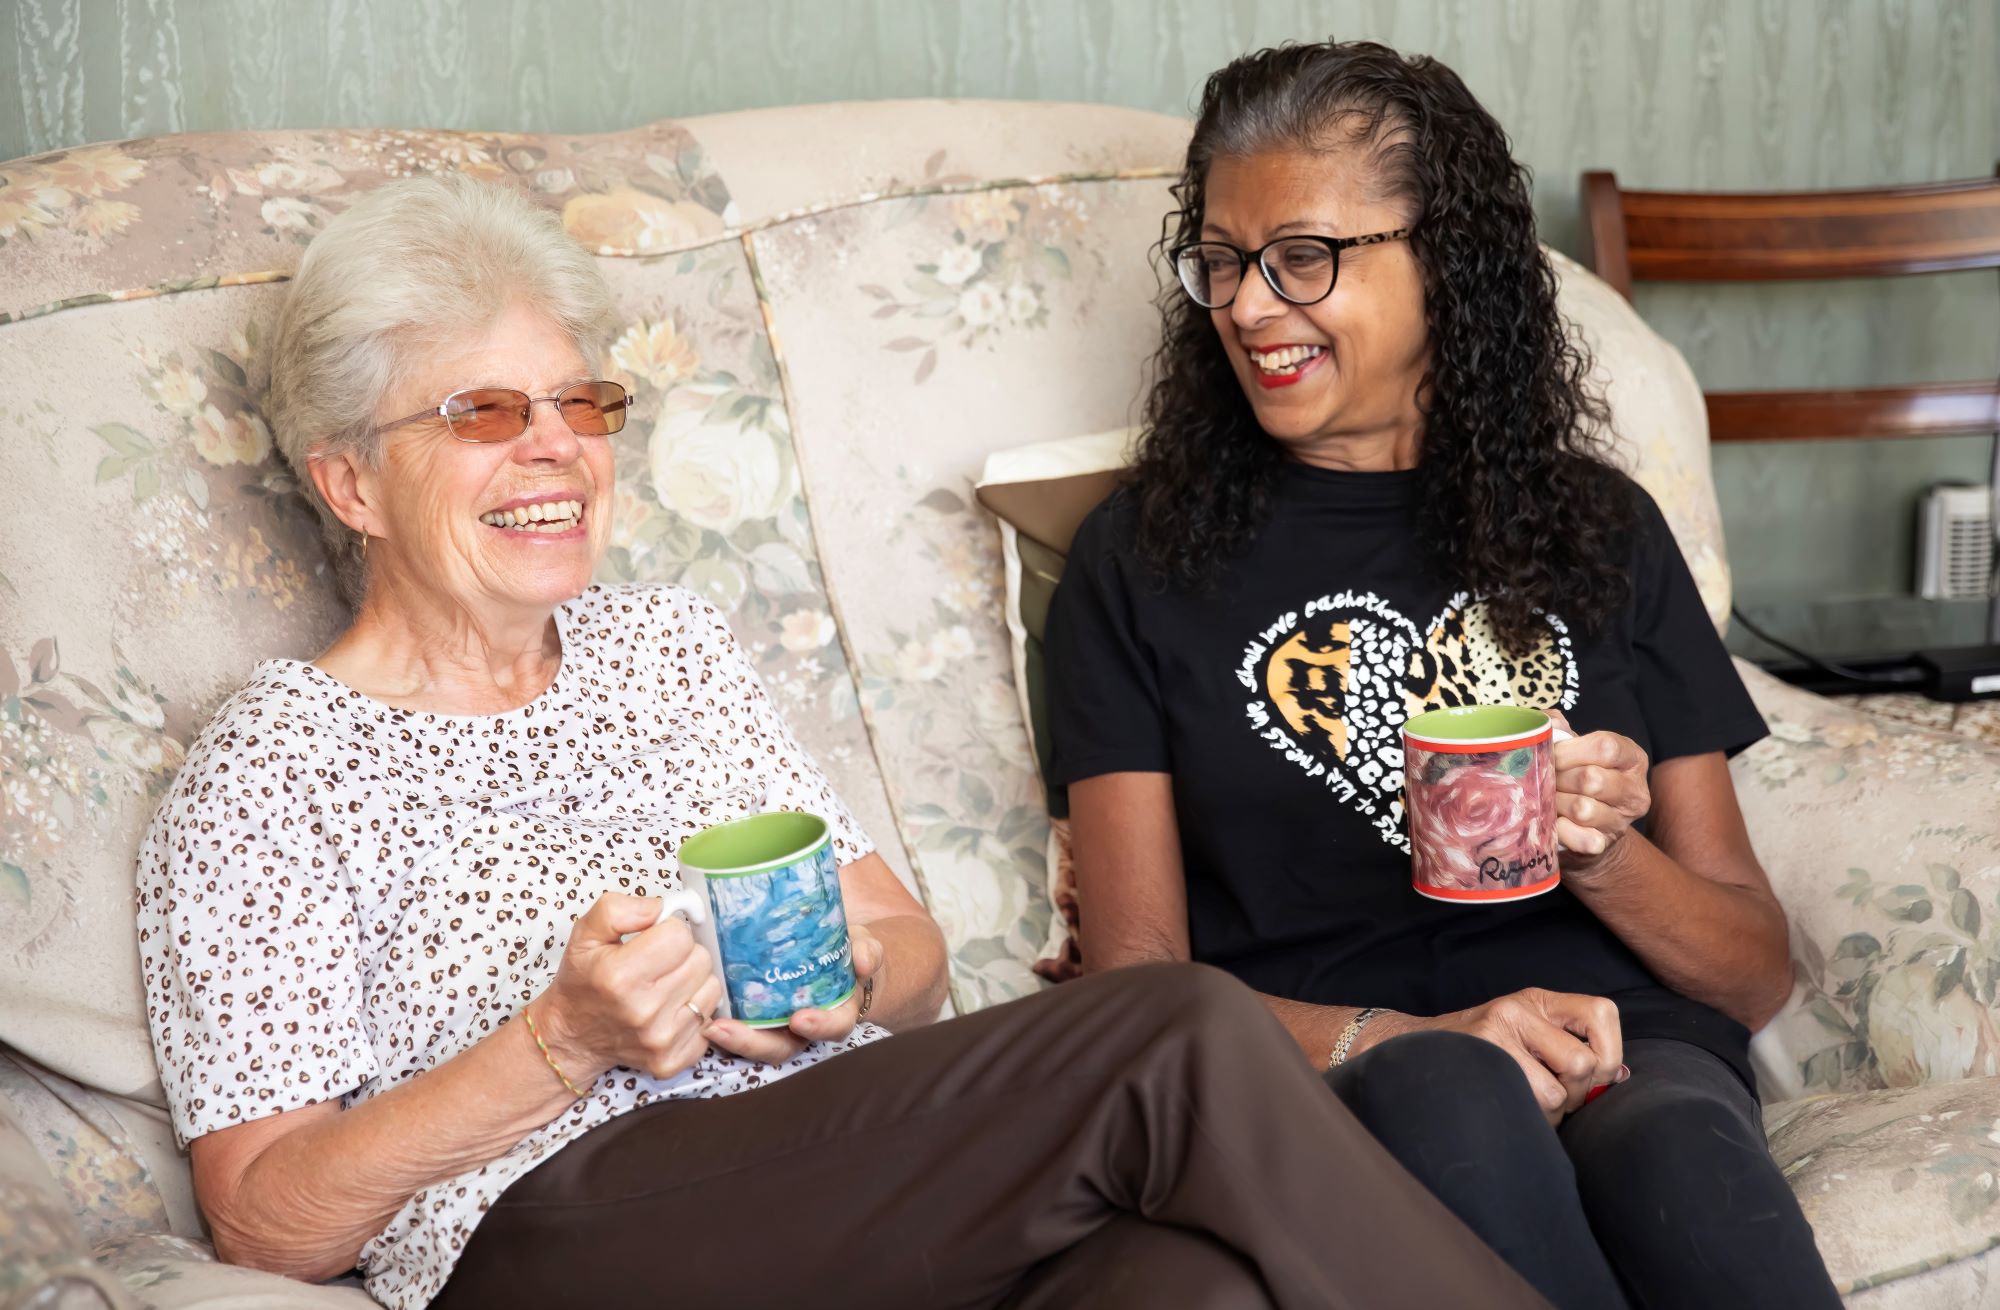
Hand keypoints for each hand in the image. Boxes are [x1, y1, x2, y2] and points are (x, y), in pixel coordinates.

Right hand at [536, 893, 724, 1084]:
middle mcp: (643, 1011)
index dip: (669, 931)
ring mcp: (660, 1040)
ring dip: (693, 982)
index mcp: (620, 976)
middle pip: (701, 960)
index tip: (653, 940)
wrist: (573, 1035)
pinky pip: (710, 1023)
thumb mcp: (586, 934)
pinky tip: (670, 1011)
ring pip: (711, 988)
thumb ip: (619, 909)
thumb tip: (661, 908)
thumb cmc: (584, 981)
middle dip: (683, 955)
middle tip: (658, 964)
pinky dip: (694, 1013)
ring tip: (665, 986)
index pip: (680, 935)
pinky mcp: (672, 1061)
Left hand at [703, 923, 885, 1065]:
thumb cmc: (850, 956)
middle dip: (753, 1043)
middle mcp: (805, 1028)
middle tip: (725, 1030)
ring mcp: (779, 1026)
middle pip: (781, 1047)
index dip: (818, 1027)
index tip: (800, 1019)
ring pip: (756, 1043)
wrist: (838, 960)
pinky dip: (721, 1024)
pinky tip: (701, 1011)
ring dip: (731, 1039)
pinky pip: (739, 1027)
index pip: (832, 1028)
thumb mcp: (863, 947)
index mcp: (837, 1013)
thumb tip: (865, 960)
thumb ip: (866, 951)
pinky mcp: (756, 1016)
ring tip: (708, 1026)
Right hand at [1360, 988, 1624, 1125]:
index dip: (1610, 1052)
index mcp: (1538, 1000)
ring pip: (1559, 1092)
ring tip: (1525, 1098)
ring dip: (1550, 1111)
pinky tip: (1511, 1103)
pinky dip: (1531, 1116)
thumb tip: (1619, 1077)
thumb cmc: (1479, 1051)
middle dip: (1578, 1093)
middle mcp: (1520, 1007)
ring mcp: (1498, 1029)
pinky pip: (1532, 1102)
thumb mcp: (1527, 1035)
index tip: (1595, 1074)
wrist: (1411, 1050)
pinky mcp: (1482, 1053)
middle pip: (1584, 1063)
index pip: (1602, 1014)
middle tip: (1554, 1094)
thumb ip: (1571, 1048)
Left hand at [1545, 708, 1648, 867]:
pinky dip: (1560, 830)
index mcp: (1632, 757)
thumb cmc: (1576, 777)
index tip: (1552, 754)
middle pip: (1591, 779)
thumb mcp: (1574, 748)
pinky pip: (1580, 838)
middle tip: (1546, 780)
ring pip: (1582, 809)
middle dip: (1559, 778)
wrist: (1585, 826)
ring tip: (1548, 799)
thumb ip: (1560, 729)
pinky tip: (1554, 822)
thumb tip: (1549, 723)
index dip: (1570, 750)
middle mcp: (1635, 790)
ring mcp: (1622, 821)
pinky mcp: (1604, 845)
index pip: (1605, 747)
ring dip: (1555, 803)